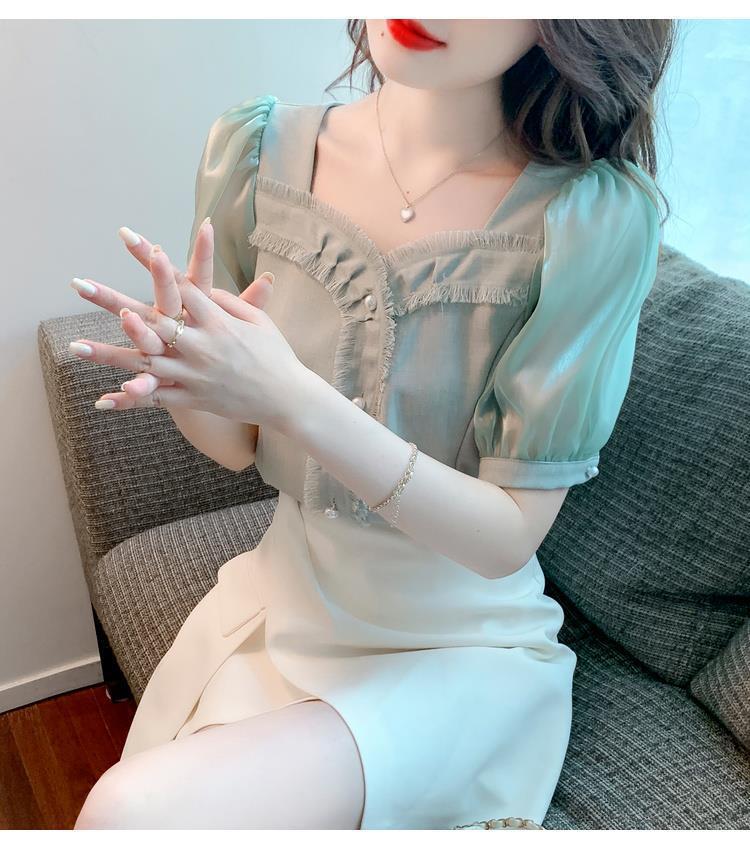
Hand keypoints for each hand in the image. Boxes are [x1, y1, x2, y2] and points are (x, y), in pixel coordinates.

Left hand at [70, 220, 304, 427]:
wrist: (290, 399)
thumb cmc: (277, 355)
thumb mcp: (259, 321)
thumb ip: (229, 302)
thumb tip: (204, 288)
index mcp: (218, 321)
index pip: (180, 284)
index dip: (153, 261)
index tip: (131, 240)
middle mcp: (201, 345)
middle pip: (149, 318)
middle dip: (111, 300)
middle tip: (79, 285)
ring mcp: (194, 374)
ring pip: (143, 362)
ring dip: (107, 354)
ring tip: (74, 346)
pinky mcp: (194, 398)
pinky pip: (157, 400)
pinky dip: (131, 400)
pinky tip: (102, 400)